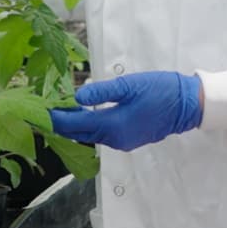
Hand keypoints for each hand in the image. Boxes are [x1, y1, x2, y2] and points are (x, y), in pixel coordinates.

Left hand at [48, 71, 202, 151]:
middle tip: (45, 110)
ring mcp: (123, 142)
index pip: (75, 124)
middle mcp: (115, 139)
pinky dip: (89, 126)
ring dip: (75, 125)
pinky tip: (84, 114)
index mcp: (112, 125)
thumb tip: (76, 96)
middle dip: (62, 123)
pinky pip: (102, 135)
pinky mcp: (129, 140)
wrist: (186, 105)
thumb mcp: (129, 85)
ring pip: (90, 135)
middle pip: (80, 133)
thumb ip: (101, 92)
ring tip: (61, 110)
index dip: (56, 118)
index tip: (40, 111)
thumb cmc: (159, 90)